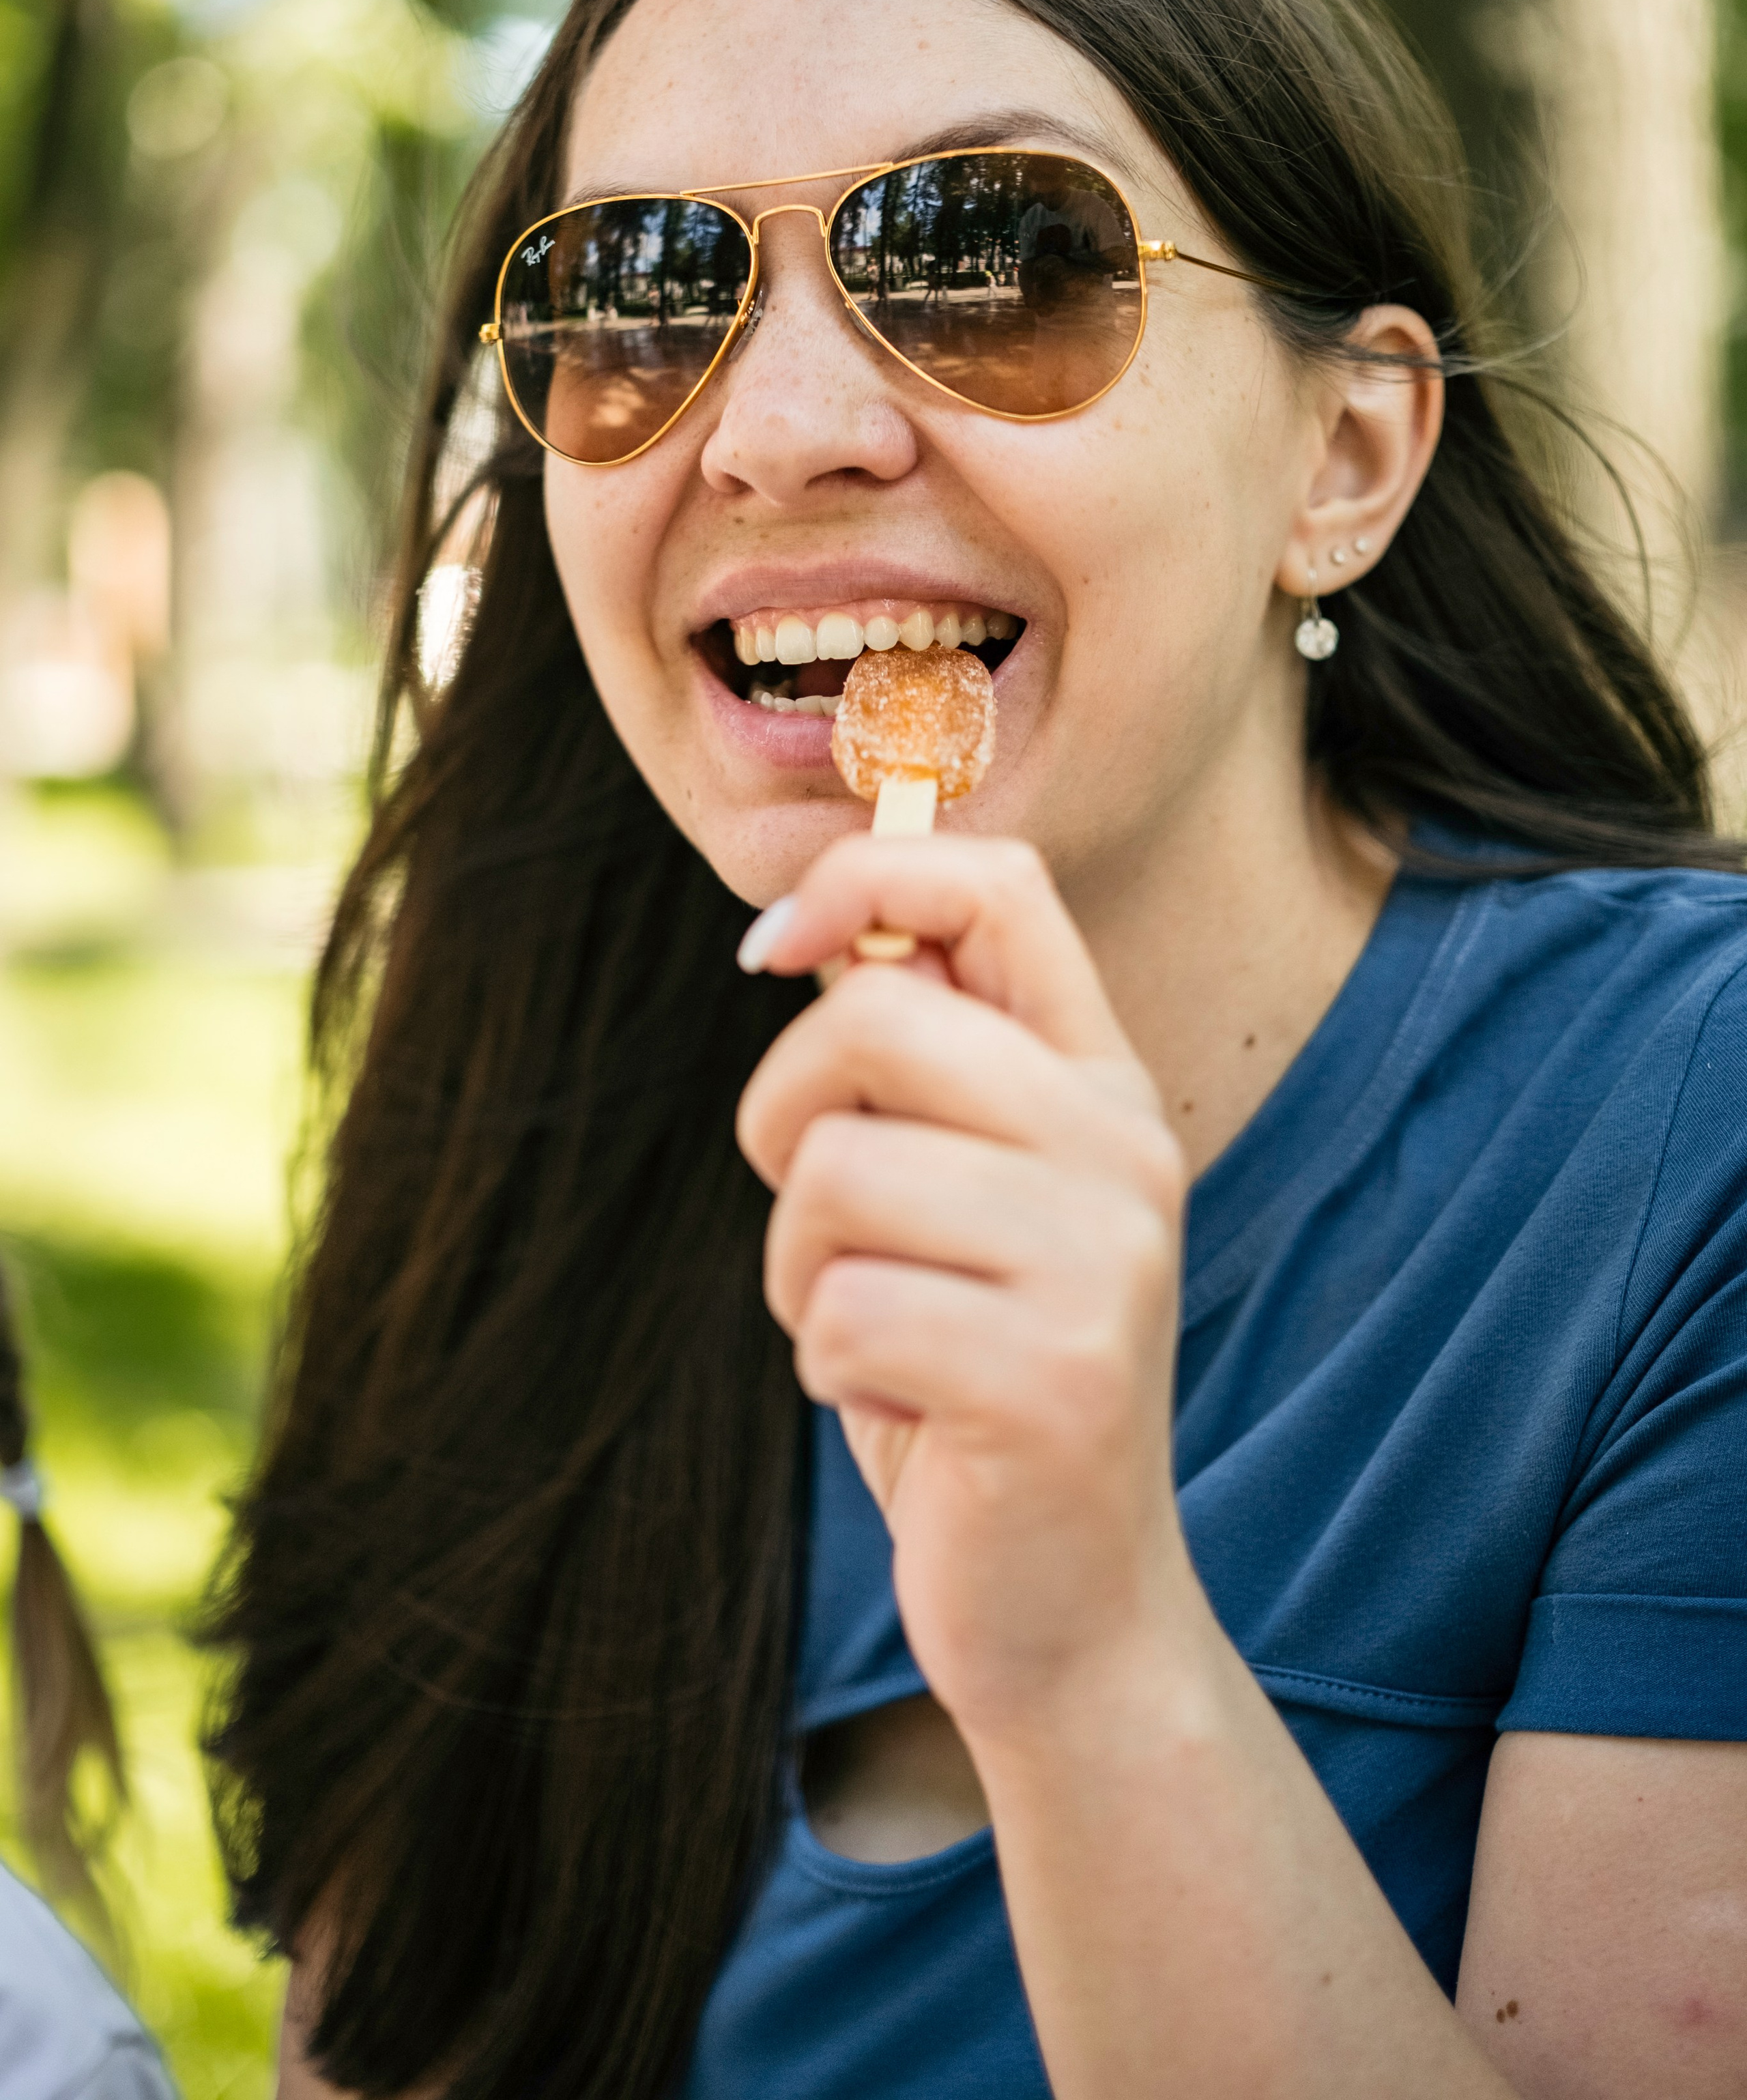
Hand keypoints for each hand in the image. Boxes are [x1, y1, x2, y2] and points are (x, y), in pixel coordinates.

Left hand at [738, 836, 1191, 1739]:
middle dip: (783, 1116)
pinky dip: (829, 1368)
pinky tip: (905, 1409)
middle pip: (878, 1017)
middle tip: (815, 1221)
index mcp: (1103, 1084)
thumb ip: (922, 1070)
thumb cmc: (976, 1376)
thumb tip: (813, 929)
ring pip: (835, 1172)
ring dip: (800, 1272)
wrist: (1075, 1609)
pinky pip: (839, 1311)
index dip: (865, 876)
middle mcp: (1124, 1150)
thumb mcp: (964, 1199)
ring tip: (876, 1333)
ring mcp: (1102, 1263)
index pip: (1003, 886)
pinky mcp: (1050, 1377)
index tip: (772, 953)